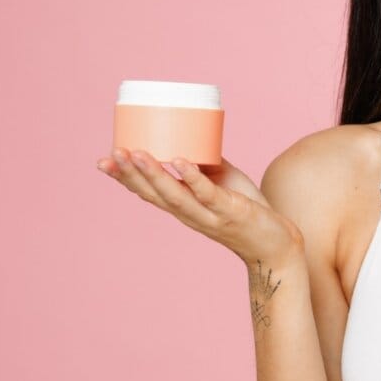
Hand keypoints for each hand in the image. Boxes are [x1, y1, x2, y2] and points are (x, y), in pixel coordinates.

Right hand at [96, 148, 304, 268]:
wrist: (277, 245)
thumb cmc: (248, 212)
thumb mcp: (221, 185)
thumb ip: (206, 165)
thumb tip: (195, 134)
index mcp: (184, 208)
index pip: (147, 193)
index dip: (124, 178)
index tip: (103, 162)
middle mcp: (190, 214)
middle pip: (153, 194)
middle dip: (129, 174)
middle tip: (110, 154)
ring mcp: (209, 214)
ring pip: (174, 195)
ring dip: (153, 174)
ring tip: (136, 153)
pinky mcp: (229, 211)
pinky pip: (207, 194)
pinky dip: (192, 177)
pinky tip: (180, 161)